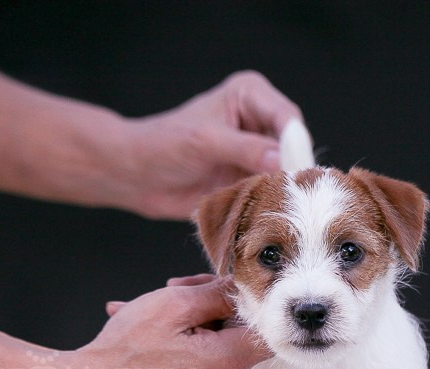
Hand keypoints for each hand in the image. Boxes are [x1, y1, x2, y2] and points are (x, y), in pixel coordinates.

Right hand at [49, 275, 269, 368]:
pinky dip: (178, 337)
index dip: (246, 297)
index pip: (267, 324)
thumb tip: (241, 285)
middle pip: (238, 329)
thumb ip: (216, 293)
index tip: (218, 284)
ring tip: (148, 303)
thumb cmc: (127, 351)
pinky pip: (200, 356)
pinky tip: (142, 320)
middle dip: (209, 302)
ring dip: (188, 316)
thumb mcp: (173, 307)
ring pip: (217, 339)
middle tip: (172, 286)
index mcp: (231, 363)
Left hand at [123, 71, 302, 219]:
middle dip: (290, 169)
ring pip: (286, 171)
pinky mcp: (250, 176)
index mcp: (250, 94)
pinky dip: (269, 202)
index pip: (288, 118)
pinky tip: (263, 213)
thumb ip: (245, 149)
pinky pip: (272, 190)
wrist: (136, 175)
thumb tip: (281, 160)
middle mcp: (259, 119)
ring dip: (280, 189)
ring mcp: (257, 151)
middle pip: (294, 147)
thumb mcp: (205, 142)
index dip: (293, 145)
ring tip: (274, 206)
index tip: (290, 171)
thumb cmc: (162, 146)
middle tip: (286, 194)